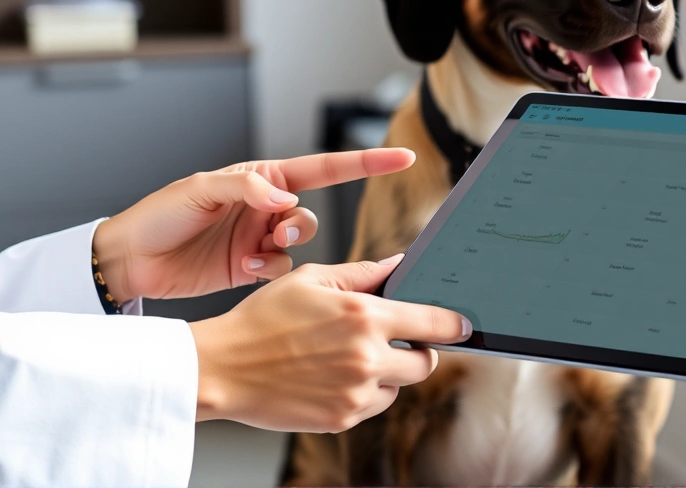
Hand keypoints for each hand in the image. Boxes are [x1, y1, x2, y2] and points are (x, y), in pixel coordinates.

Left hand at [90, 148, 414, 302]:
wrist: (133, 259)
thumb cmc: (160, 215)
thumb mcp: (199, 190)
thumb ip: (246, 187)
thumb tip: (285, 198)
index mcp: (260, 176)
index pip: (323, 167)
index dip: (366, 162)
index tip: (403, 157)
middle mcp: (265, 205)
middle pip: (311, 213)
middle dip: (299, 223)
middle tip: (273, 231)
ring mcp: (260, 237)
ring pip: (300, 244)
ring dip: (283, 249)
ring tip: (252, 254)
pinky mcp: (252, 268)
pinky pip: (282, 270)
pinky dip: (270, 271)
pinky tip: (245, 270)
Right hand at [188, 256, 469, 430]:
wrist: (223, 367)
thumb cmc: (262, 318)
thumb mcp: (311, 280)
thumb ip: (362, 273)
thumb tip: (399, 264)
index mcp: (363, 317)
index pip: (434, 324)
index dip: (453, 324)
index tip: (461, 325)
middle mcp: (367, 358)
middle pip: (425, 363)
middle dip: (418, 352)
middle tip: (395, 342)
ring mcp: (356, 394)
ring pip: (398, 388)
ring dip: (386, 375)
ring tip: (347, 358)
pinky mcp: (342, 419)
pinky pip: (371, 406)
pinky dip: (362, 394)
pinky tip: (329, 377)